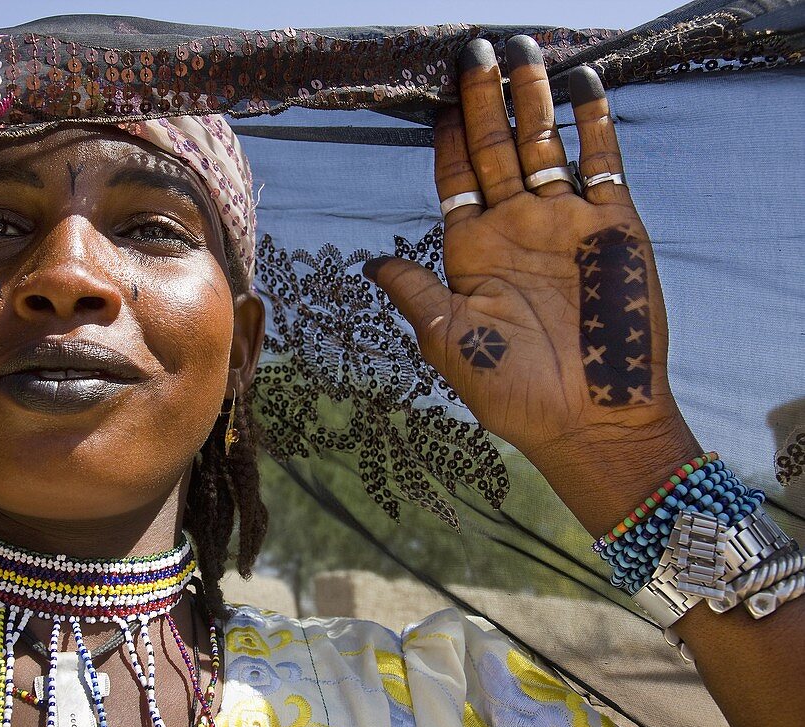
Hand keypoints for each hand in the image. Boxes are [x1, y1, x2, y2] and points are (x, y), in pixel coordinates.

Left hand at [364, 36, 693, 473]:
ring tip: (522, 49)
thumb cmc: (513, 391)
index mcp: (472, 248)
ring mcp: (564, 220)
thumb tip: (371, 260)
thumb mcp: (450, 341)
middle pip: (496, 146)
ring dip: (533, 98)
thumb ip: (416, 293)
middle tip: (473, 49)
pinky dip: (594, 123)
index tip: (432, 93)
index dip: (444, 134)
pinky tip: (582, 84)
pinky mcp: (613, 225)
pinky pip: (603, 162)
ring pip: (545, 143)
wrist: (590, 420)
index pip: (455, 175)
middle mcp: (515, 225)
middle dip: (484, 99)